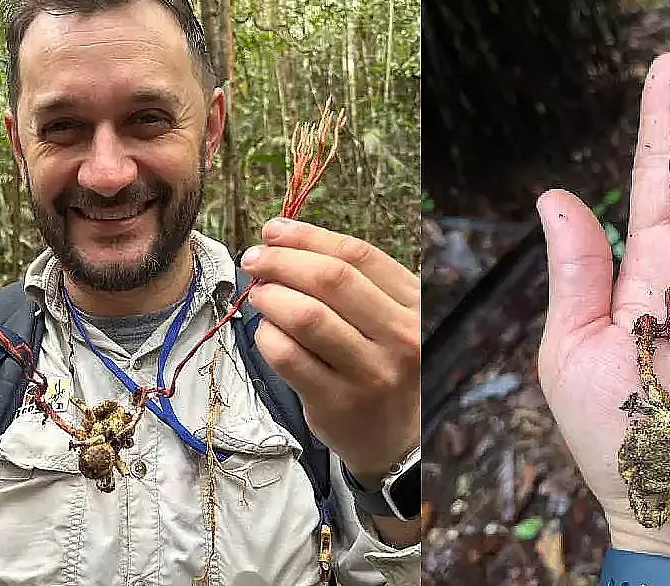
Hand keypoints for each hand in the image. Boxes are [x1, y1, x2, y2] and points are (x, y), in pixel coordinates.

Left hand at [240, 218, 420, 483]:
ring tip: (258, 295)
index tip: (275, 230)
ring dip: (271, 297)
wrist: (397, 438)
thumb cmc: (383, 365)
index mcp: (414, 305)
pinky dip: (267, 336)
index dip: (308, 237)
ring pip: (307, 317)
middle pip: (332, 280)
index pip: (359, 255)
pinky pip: (288, 357)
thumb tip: (281, 239)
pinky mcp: (337, 403)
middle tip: (255, 260)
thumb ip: (350, 282)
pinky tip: (265, 332)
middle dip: (283, 261)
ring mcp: (370, 373)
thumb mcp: (388, 319)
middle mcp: (400, 337)